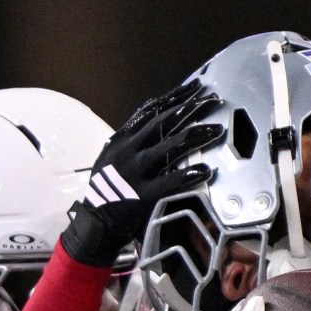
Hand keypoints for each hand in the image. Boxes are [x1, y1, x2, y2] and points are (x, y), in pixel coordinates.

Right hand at [60, 82, 222, 268]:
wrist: (93, 224)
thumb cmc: (106, 190)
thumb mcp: (111, 156)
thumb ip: (130, 135)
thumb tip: (150, 109)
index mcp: (122, 139)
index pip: (152, 111)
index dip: (176, 97)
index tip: (197, 86)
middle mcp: (128, 151)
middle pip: (164, 122)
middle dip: (191, 109)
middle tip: (213, 100)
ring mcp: (135, 172)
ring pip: (170, 147)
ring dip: (196, 136)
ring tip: (217, 129)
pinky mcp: (142, 195)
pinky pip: (170, 181)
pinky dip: (190, 175)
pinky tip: (206, 170)